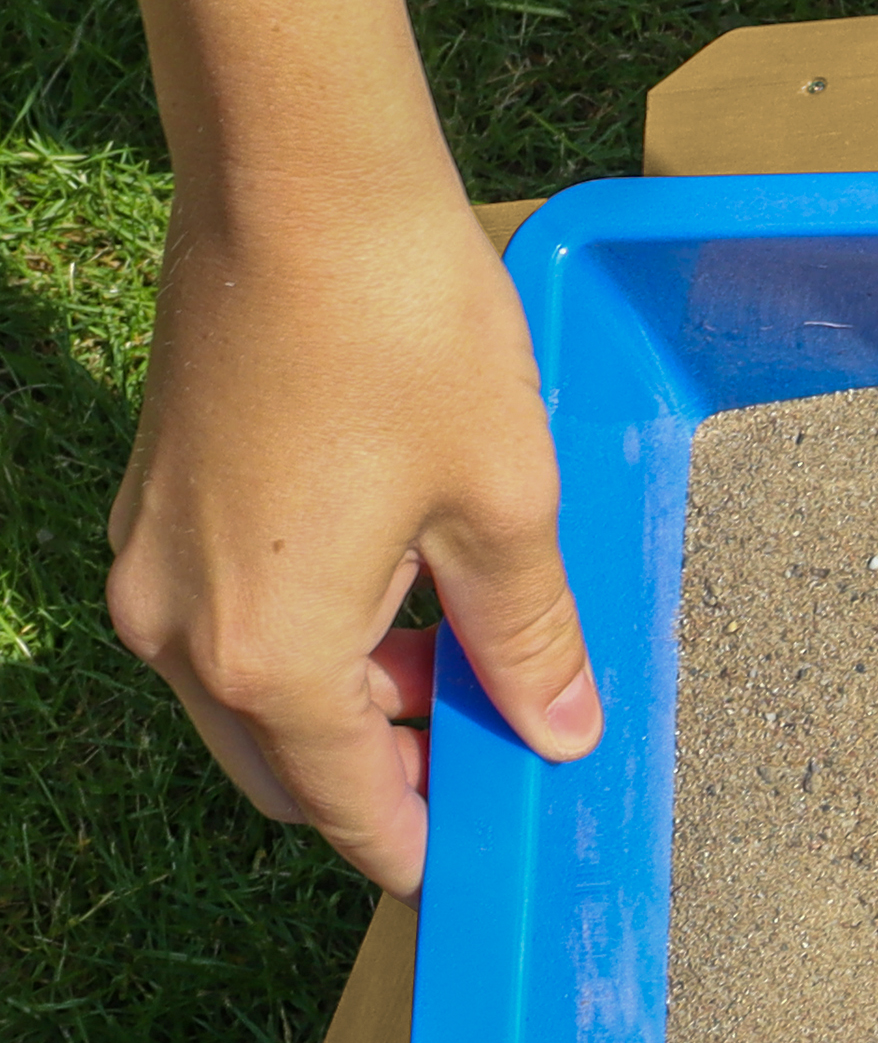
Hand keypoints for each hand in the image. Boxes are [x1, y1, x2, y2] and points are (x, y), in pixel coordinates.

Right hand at [105, 174, 600, 897]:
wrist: (297, 184)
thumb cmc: (406, 340)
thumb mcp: (505, 511)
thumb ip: (528, 642)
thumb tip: (559, 732)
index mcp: (265, 654)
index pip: (350, 809)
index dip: (424, 846)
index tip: (486, 858)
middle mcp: (179, 627)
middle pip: (287, 767)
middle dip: (389, 778)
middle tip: (497, 749)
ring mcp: (153, 562)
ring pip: (255, 695)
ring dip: (355, 706)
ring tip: (472, 657)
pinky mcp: (158, 505)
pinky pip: (231, 621)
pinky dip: (314, 638)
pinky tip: (407, 590)